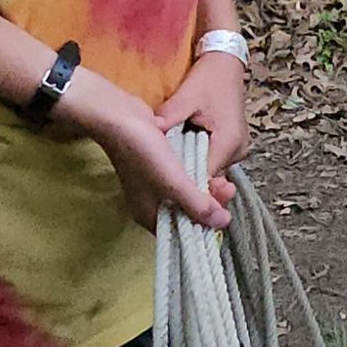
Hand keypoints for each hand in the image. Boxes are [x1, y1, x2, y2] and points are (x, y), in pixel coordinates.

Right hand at [54, 67, 234, 231]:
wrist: (118, 116)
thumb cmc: (143, 152)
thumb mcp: (173, 182)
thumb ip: (197, 204)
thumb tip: (221, 224)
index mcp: (148, 214)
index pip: (181, 230)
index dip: (205, 224)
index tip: (226, 212)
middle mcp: (149, 202)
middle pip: (185, 211)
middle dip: (209, 202)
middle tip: (228, 188)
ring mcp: (151, 183)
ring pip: (184, 192)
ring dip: (205, 187)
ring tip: (224, 178)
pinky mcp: (155, 165)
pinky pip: (179, 176)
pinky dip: (195, 174)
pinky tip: (208, 166)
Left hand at [155, 49, 249, 181]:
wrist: (226, 63)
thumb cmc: (210, 77)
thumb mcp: (188, 95)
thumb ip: (169, 116)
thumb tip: (149, 133)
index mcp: (228, 142)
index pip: (204, 176)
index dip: (182, 179)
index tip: (161, 178)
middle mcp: (237, 151)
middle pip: (207, 175)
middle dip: (184, 173)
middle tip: (160, 167)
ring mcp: (237, 149)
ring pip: (209, 168)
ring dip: (190, 164)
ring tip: (169, 158)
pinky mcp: (232, 145)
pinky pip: (211, 159)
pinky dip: (196, 156)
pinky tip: (182, 149)